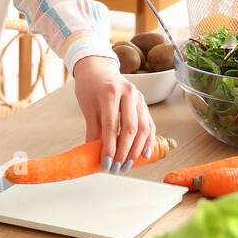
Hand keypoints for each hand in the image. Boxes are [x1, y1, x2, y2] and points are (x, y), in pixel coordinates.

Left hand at [73, 55, 154, 171]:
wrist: (99, 69)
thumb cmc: (90, 87)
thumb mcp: (87, 107)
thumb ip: (93, 130)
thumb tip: (95, 155)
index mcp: (110, 92)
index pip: (111, 125)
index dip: (109, 147)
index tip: (106, 163)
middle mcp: (128, 93)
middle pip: (130, 128)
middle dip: (125, 152)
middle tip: (118, 168)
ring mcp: (139, 97)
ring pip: (143, 127)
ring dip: (137, 150)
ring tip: (129, 165)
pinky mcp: (144, 103)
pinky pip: (149, 124)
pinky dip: (148, 141)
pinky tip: (144, 154)